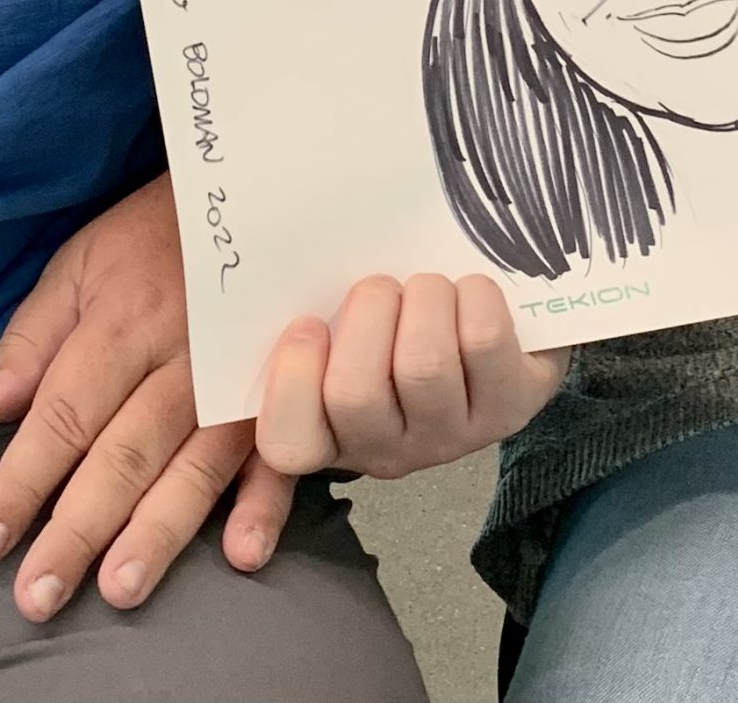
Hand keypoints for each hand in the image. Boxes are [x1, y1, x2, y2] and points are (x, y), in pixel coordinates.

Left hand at [0, 174, 293, 617]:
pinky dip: (264, 504)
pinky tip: (242, 554)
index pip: (62, 413)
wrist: (253, 192)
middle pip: (123, 451)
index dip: (22, 480)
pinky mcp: (282, 394)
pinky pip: (281, 453)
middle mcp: (180, 356)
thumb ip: (31, 340)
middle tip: (37, 599)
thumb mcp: (79, 264)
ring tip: (120, 590)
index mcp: (121, 321)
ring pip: (195, 464)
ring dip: (159, 530)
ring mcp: (238, 379)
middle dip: (78, 528)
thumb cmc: (151, 237)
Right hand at [257, 273, 567, 479]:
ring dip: (422, 299)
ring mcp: (453, 435)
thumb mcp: (327, 328)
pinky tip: (470, 290)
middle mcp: (389, 450)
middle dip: (365, 313)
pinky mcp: (512, 406)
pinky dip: (474, 296)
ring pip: (423, 366)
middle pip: (355, 394)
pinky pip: (483, 342)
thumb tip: (225, 293)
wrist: (493, 317)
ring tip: (427, 286)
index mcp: (330, 433)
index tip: (308, 322)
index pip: (288, 444)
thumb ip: (275, 326)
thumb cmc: (392, 319)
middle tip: (380, 287)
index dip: (292, 380)